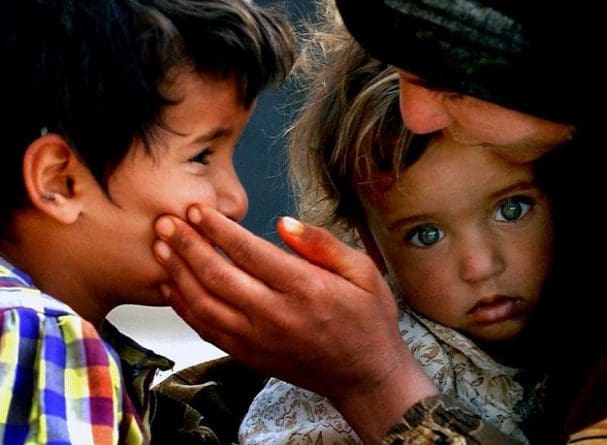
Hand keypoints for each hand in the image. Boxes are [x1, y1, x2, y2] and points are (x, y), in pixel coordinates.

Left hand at [152, 205, 436, 441]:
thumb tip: (283, 223)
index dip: (219, 229)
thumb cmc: (367, 319)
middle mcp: (277, 315)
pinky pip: (206, 329)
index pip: (250, 252)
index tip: (198, 209)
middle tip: (166, 221)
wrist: (364, 374)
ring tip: (160, 246)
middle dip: (186, 245)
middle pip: (218, 276)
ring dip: (177, 273)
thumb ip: (322, 244)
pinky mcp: (249, 355)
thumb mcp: (363, 272)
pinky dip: (183, 307)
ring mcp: (259, 339)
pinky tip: (171, 286)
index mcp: (306, 289)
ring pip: (204, 304)